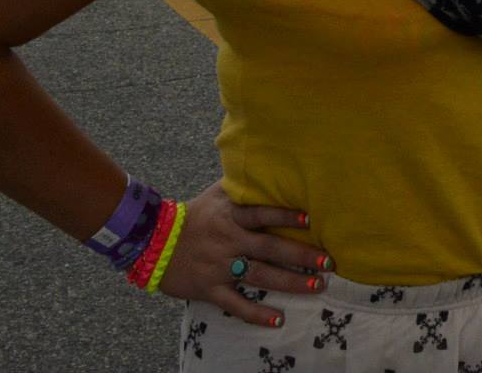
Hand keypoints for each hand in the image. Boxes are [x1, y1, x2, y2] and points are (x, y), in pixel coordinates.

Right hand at [157, 181, 329, 326]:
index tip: (311, 219)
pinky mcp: (209, 289)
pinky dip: (256, 314)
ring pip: (259, 276)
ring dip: (290, 283)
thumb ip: (244, 184)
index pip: (262, 214)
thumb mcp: (218, 194)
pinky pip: (235, 304)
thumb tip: (273, 163)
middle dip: (301, 255)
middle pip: (269, 248)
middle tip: (329, 261)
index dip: (285, 216)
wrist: (152, 242)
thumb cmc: (195, 214)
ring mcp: (219, 267)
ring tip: (318, 286)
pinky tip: (278, 320)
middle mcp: (228, 241)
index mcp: (231, 216)